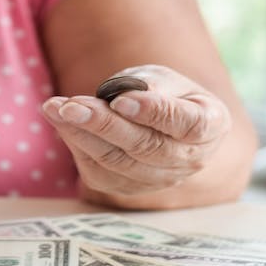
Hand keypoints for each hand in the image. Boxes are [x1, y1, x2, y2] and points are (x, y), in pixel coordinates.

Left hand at [42, 65, 231, 195]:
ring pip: (117, 161)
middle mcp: (190, 159)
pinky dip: (76, 145)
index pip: (188, 124)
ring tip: (54, 108)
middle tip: (69, 105)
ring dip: (81, 134)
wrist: (160, 122)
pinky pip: (98, 171)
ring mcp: (160, 179)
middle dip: (103, 124)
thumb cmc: (165, 93)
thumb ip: (151, 84)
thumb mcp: (164, 78)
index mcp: (211, 125)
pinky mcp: (128, 187)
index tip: (121, 100)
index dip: (154, 113)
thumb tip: (125, 96)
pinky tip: (60, 122)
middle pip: (145, 146)